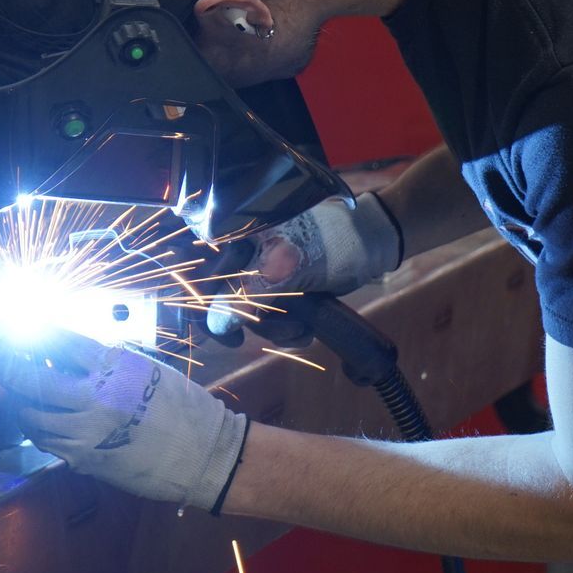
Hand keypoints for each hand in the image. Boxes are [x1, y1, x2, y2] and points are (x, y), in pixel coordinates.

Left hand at [0, 330, 248, 510]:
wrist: (203, 454)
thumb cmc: (183, 407)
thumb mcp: (147, 371)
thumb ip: (107, 364)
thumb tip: (67, 356)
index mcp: (114, 367)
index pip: (59, 341)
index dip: (34, 334)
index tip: (20, 331)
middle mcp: (94, 397)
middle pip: (30, 379)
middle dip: (9, 369)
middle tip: (4, 365)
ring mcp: (85, 432)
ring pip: (31, 417)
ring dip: (22, 405)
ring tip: (23, 397)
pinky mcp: (84, 460)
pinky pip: (47, 443)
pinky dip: (40, 430)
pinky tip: (44, 422)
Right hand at [206, 192, 402, 337]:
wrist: (372, 242)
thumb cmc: (330, 243)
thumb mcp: (285, 269)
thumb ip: (247, 294)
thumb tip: (216, 323)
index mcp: (234, 236)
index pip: (201, 275)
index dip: (205, 308)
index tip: (228, 336)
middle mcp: (242, 253)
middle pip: (224, 302)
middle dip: (256, 323)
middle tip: (283, 328)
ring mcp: (262, 272)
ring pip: (250, 314)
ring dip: (276, 329)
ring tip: (303, 328)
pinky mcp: (282, 287)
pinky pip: (271, 317)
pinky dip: (287, 329)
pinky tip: (307, 329)